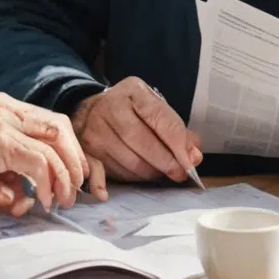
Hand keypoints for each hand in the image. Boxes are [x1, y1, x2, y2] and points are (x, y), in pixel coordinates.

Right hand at [0, 93, 104, 215]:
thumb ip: (1, 174)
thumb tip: (19, 197)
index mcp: (1, 107)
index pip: (50, 122)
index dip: (69, 149)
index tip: (75, 175)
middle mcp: (4, 109)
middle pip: (60, 129)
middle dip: (75, 161)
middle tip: (76, 190)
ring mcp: (1, 123)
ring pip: (54, 146)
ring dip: (64, 177)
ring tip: (60, 201)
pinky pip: (39, 162)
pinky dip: (46, 183)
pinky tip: (39, 200)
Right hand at [71, 77, 202, 183]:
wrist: (90, 110)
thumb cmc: (130, 112)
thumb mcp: (154, 109)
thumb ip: (176, 131)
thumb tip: (193, 157)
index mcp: (133, 91)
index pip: (159, 118)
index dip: (177, 144)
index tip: (189, 163)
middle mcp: (110, 107)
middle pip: (140, 140)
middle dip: (164, 162)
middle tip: (178, 173)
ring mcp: (94, 129)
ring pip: (127, 160)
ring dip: (148, 173)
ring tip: (158, 173)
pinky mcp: (85, 149)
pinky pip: (105, 172)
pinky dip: (118, 182)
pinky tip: (121, 187)